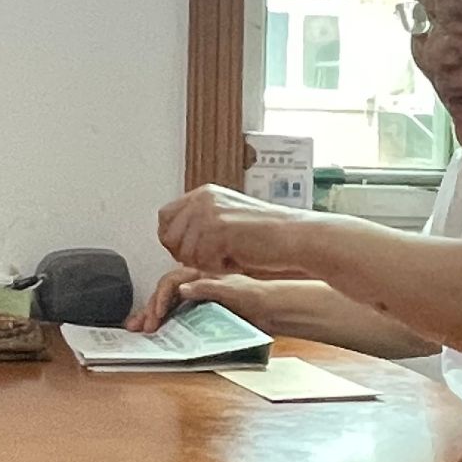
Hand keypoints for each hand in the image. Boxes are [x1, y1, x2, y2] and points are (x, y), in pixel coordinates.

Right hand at [127, 267, 264, 332]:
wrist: (271, 308)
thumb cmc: (255, 296)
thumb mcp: (231, 290)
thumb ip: (206, 287)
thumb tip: (182, 288)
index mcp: (199, 276)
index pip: (171, 281)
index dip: (161, 296)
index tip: (158, 313)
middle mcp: (195, 286)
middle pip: (164, 294)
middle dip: (149, 309)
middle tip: (142, 325)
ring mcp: (196, 299)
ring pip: (167, 305)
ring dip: (151, 315)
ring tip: (137, 327)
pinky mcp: (199, 313)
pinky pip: (176, 315)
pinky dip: (163, 322)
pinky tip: (156, 329)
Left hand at [157, 184, 325, 276]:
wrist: (296, 237)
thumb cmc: (267, 237)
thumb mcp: (227, 221)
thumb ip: (200, 226)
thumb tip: (171, 241)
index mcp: (204, 194)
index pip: (165, 217)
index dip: (174, 240)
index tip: (189, 253)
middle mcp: (203, 199)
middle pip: (170, 237)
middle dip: (187, 256)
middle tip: (215, 258)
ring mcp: (209, 212)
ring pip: (185, 253)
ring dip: (206, 263)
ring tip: (231, 257)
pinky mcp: (218, 228)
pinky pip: (201, 260)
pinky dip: (218, 268)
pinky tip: (237, 259)